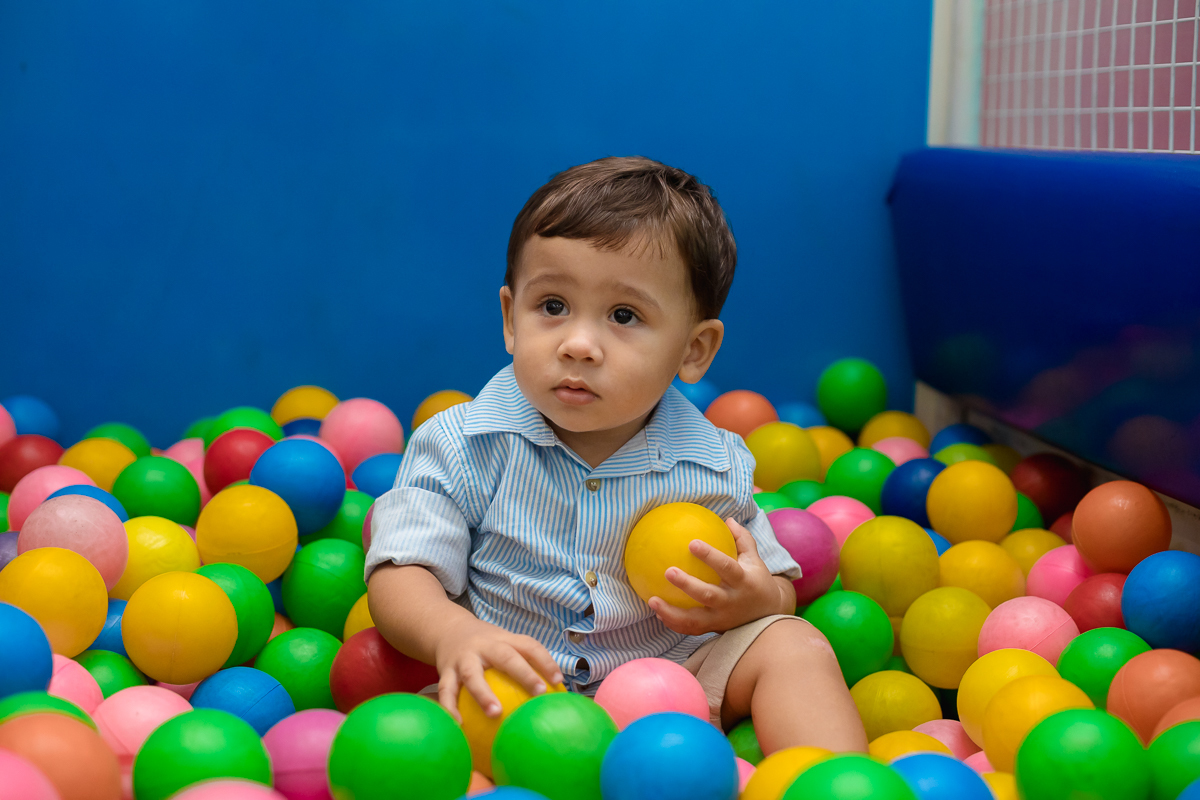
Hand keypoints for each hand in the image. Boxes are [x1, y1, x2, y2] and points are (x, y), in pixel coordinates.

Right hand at [433, 616, 562, 721]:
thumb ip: (526, 661)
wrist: (449, 629)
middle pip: (505, 657)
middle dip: (523, 673)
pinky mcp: (445, 671)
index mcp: (504, 640)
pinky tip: (459, 726)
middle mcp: (484, 647)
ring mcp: (463, 658)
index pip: (529, 646)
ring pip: (472, 675)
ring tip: (495, 713)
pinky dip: (450, 708)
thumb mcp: (505, 643)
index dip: (546, 661)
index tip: (558, 681)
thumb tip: (554, 691)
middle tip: (539, 692)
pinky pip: (446, 691)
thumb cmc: (486, 645)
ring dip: (483, 694)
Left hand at [648, 517, 793, 635]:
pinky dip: (673, 623)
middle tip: (668, 571)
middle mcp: (732, 601)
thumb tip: (727, 519)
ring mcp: (722, 618)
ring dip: (672, 612)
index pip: (726, 567)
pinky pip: (691, 629)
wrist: (768, 615)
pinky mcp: (713, 629)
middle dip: (687, 584)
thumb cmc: (757, 581)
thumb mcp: (755, 559)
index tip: (692, 543)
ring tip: (652, 600)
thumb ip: (742, 539)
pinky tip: (657, 612)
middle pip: (708, 595)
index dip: (710, 556)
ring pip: (695, 619)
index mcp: (743, 581)